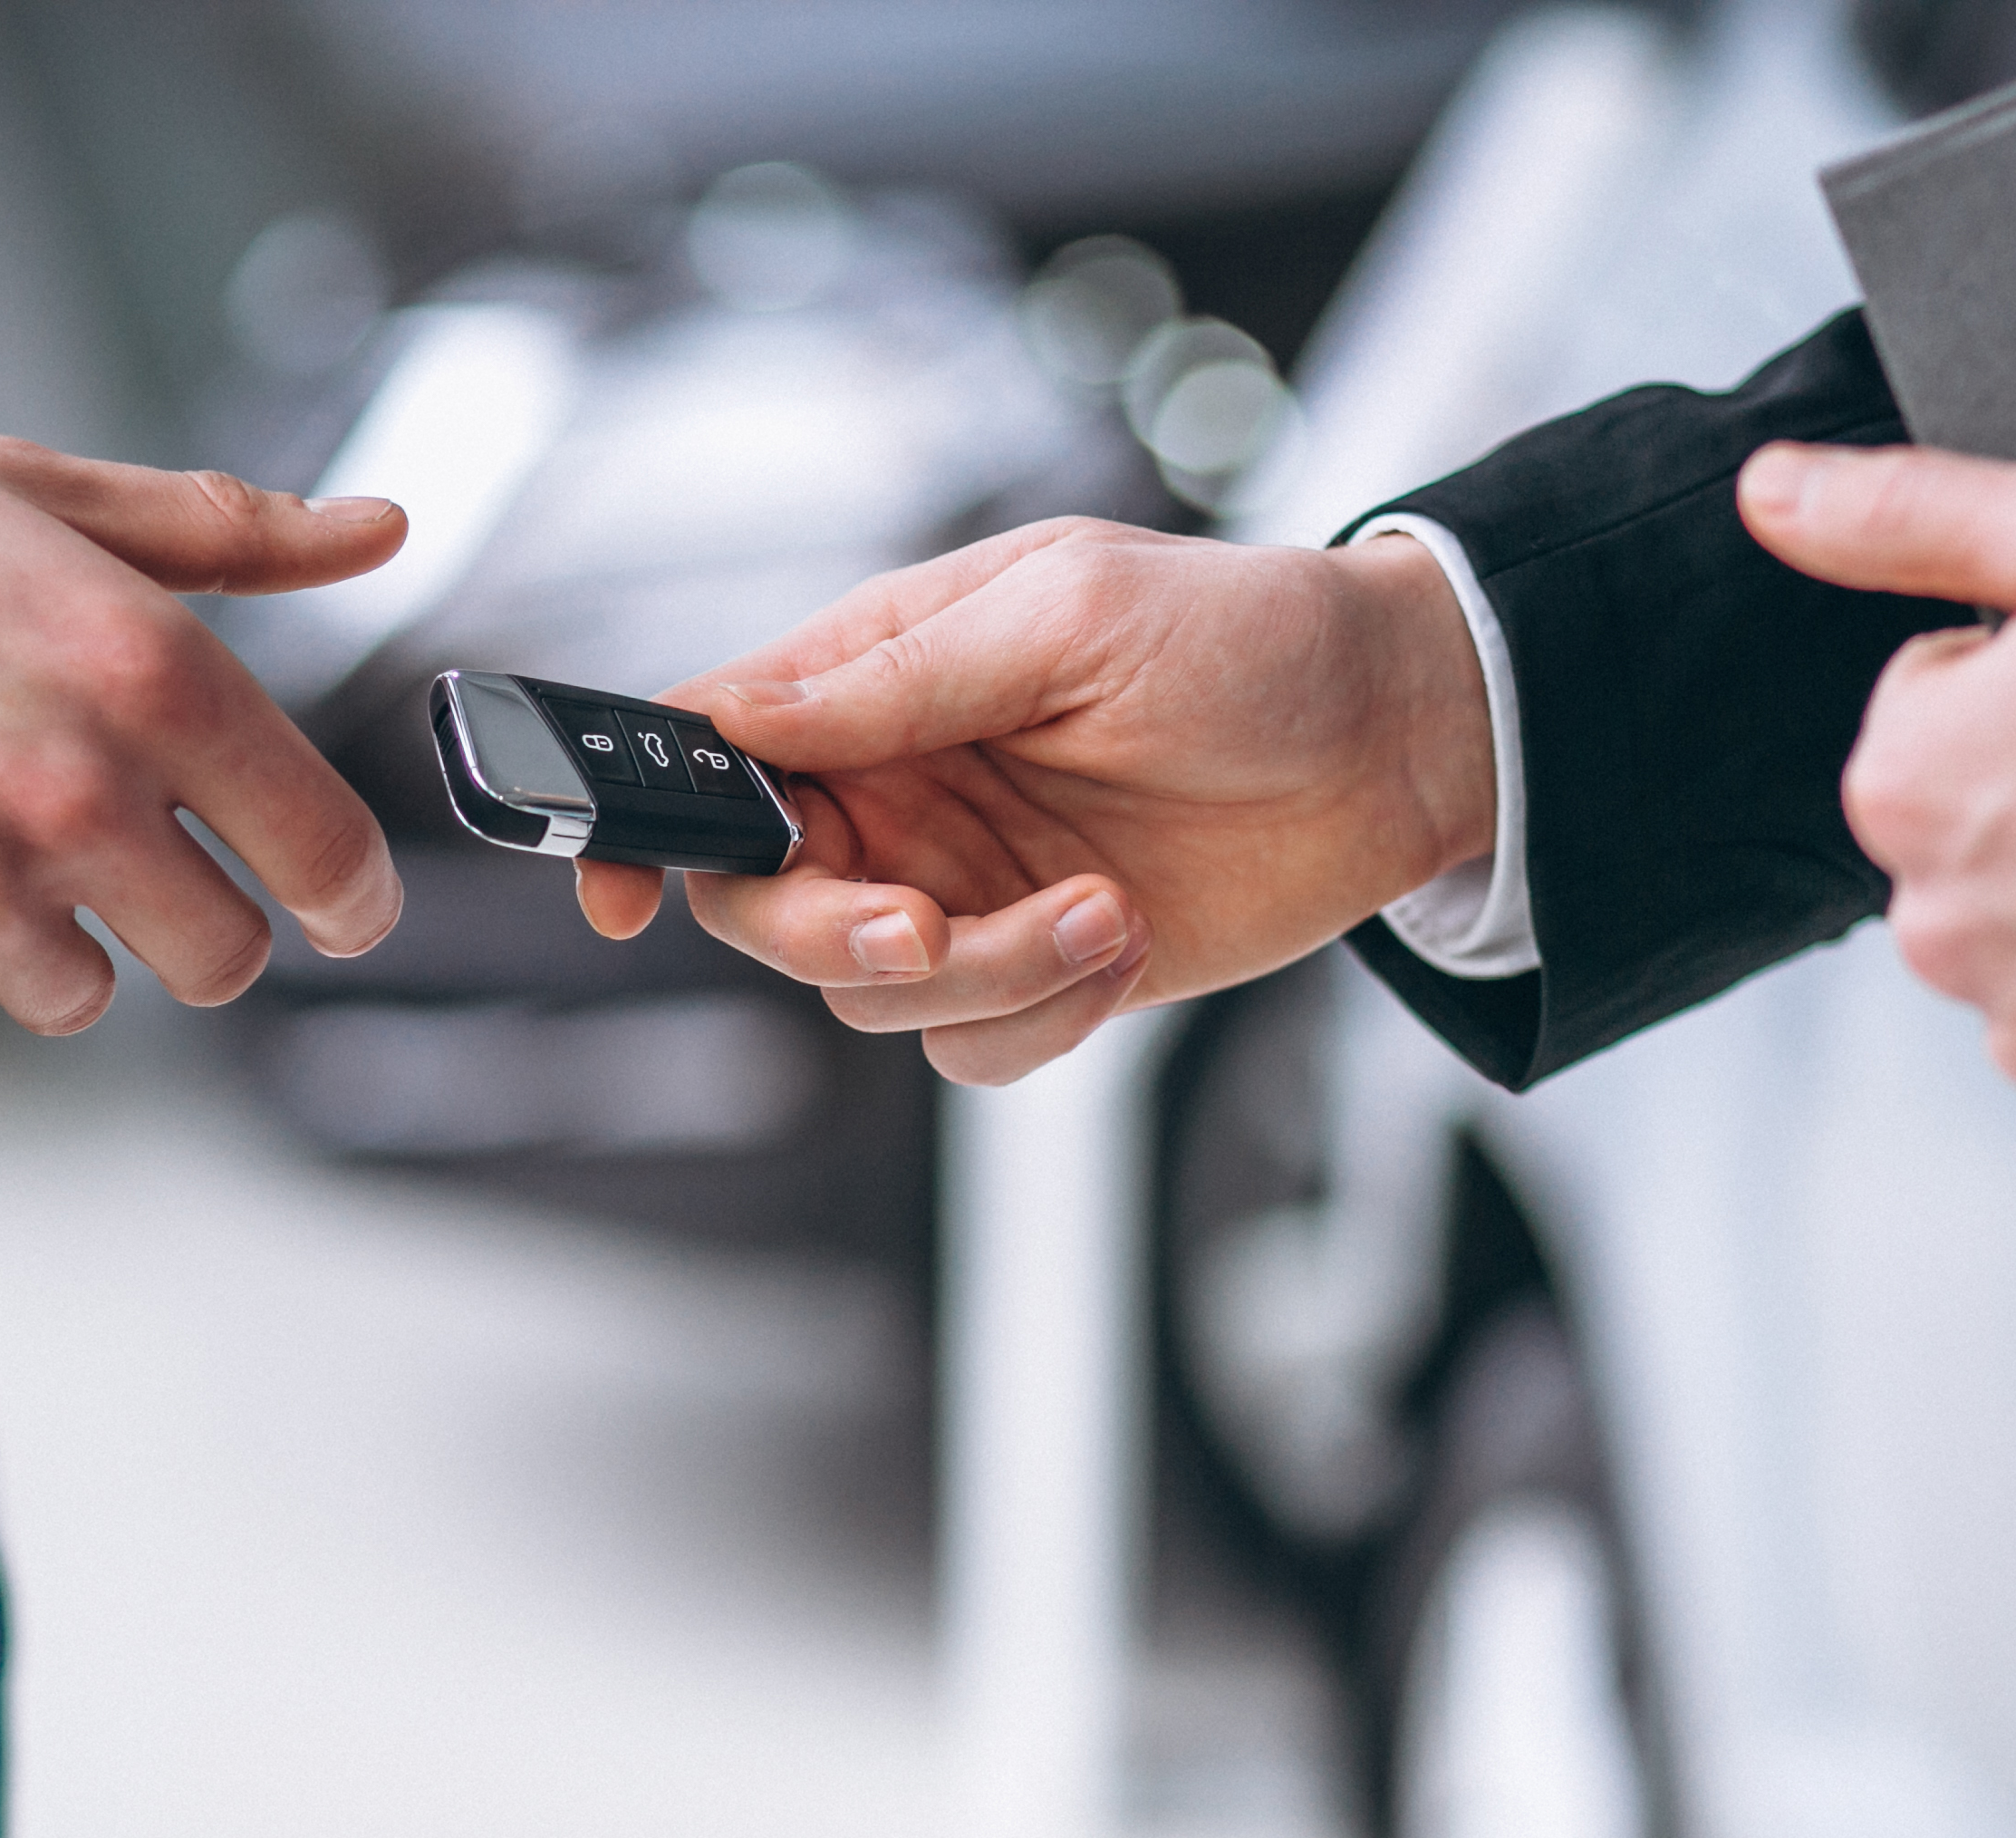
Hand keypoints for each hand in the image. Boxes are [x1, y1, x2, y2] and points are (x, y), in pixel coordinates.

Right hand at [0, 409, 408, 1032]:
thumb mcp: (19, 487)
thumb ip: (218, 534)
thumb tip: (374, 531)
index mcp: (132, 665)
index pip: (320, 845)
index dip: (351, 889)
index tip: (345, 902)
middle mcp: (63, 793)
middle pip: (221, 958)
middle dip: (191, 920)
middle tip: (116, 852)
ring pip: (86, 996)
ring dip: (46, 933)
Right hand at [571, 517, 1494, 1082]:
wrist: (1399, 739)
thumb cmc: (1248, 637)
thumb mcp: (1068, 612)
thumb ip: (895, 677)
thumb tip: (742, 719)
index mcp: (875, 681)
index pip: (706, 750)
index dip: (637, 821)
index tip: (617, 893)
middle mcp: (898, 791)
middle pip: (768, 906)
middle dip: (835, 934)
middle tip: (929, 924)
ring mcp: (963, 887)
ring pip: (872, 994)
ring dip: (984, 974)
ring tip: (1102, 908)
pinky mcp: (1039, 969)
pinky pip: (971, 1046)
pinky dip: (1041, 1016)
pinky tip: (1123, 940)